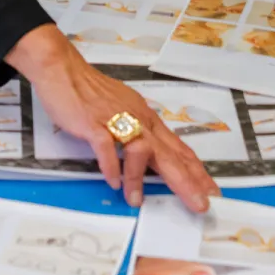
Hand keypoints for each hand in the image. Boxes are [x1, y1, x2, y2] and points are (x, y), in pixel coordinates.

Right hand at [8, 25, 217, 211]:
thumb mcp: (124, 111)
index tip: (210, 190)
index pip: (178, 148)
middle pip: (168, 154)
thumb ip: (136, 133)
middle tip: (200, 204)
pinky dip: (110, 166)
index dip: (196, 171)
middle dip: (186, 181)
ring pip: (139, 151)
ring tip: (136, 201)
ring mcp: (116, 120)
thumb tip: (146, 154)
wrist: (63, 69)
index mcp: (147, 119)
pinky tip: (112, 182)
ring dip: (138, 179)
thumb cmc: (91, 91)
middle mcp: (138, 120)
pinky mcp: (93, 123)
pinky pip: (105, 146)